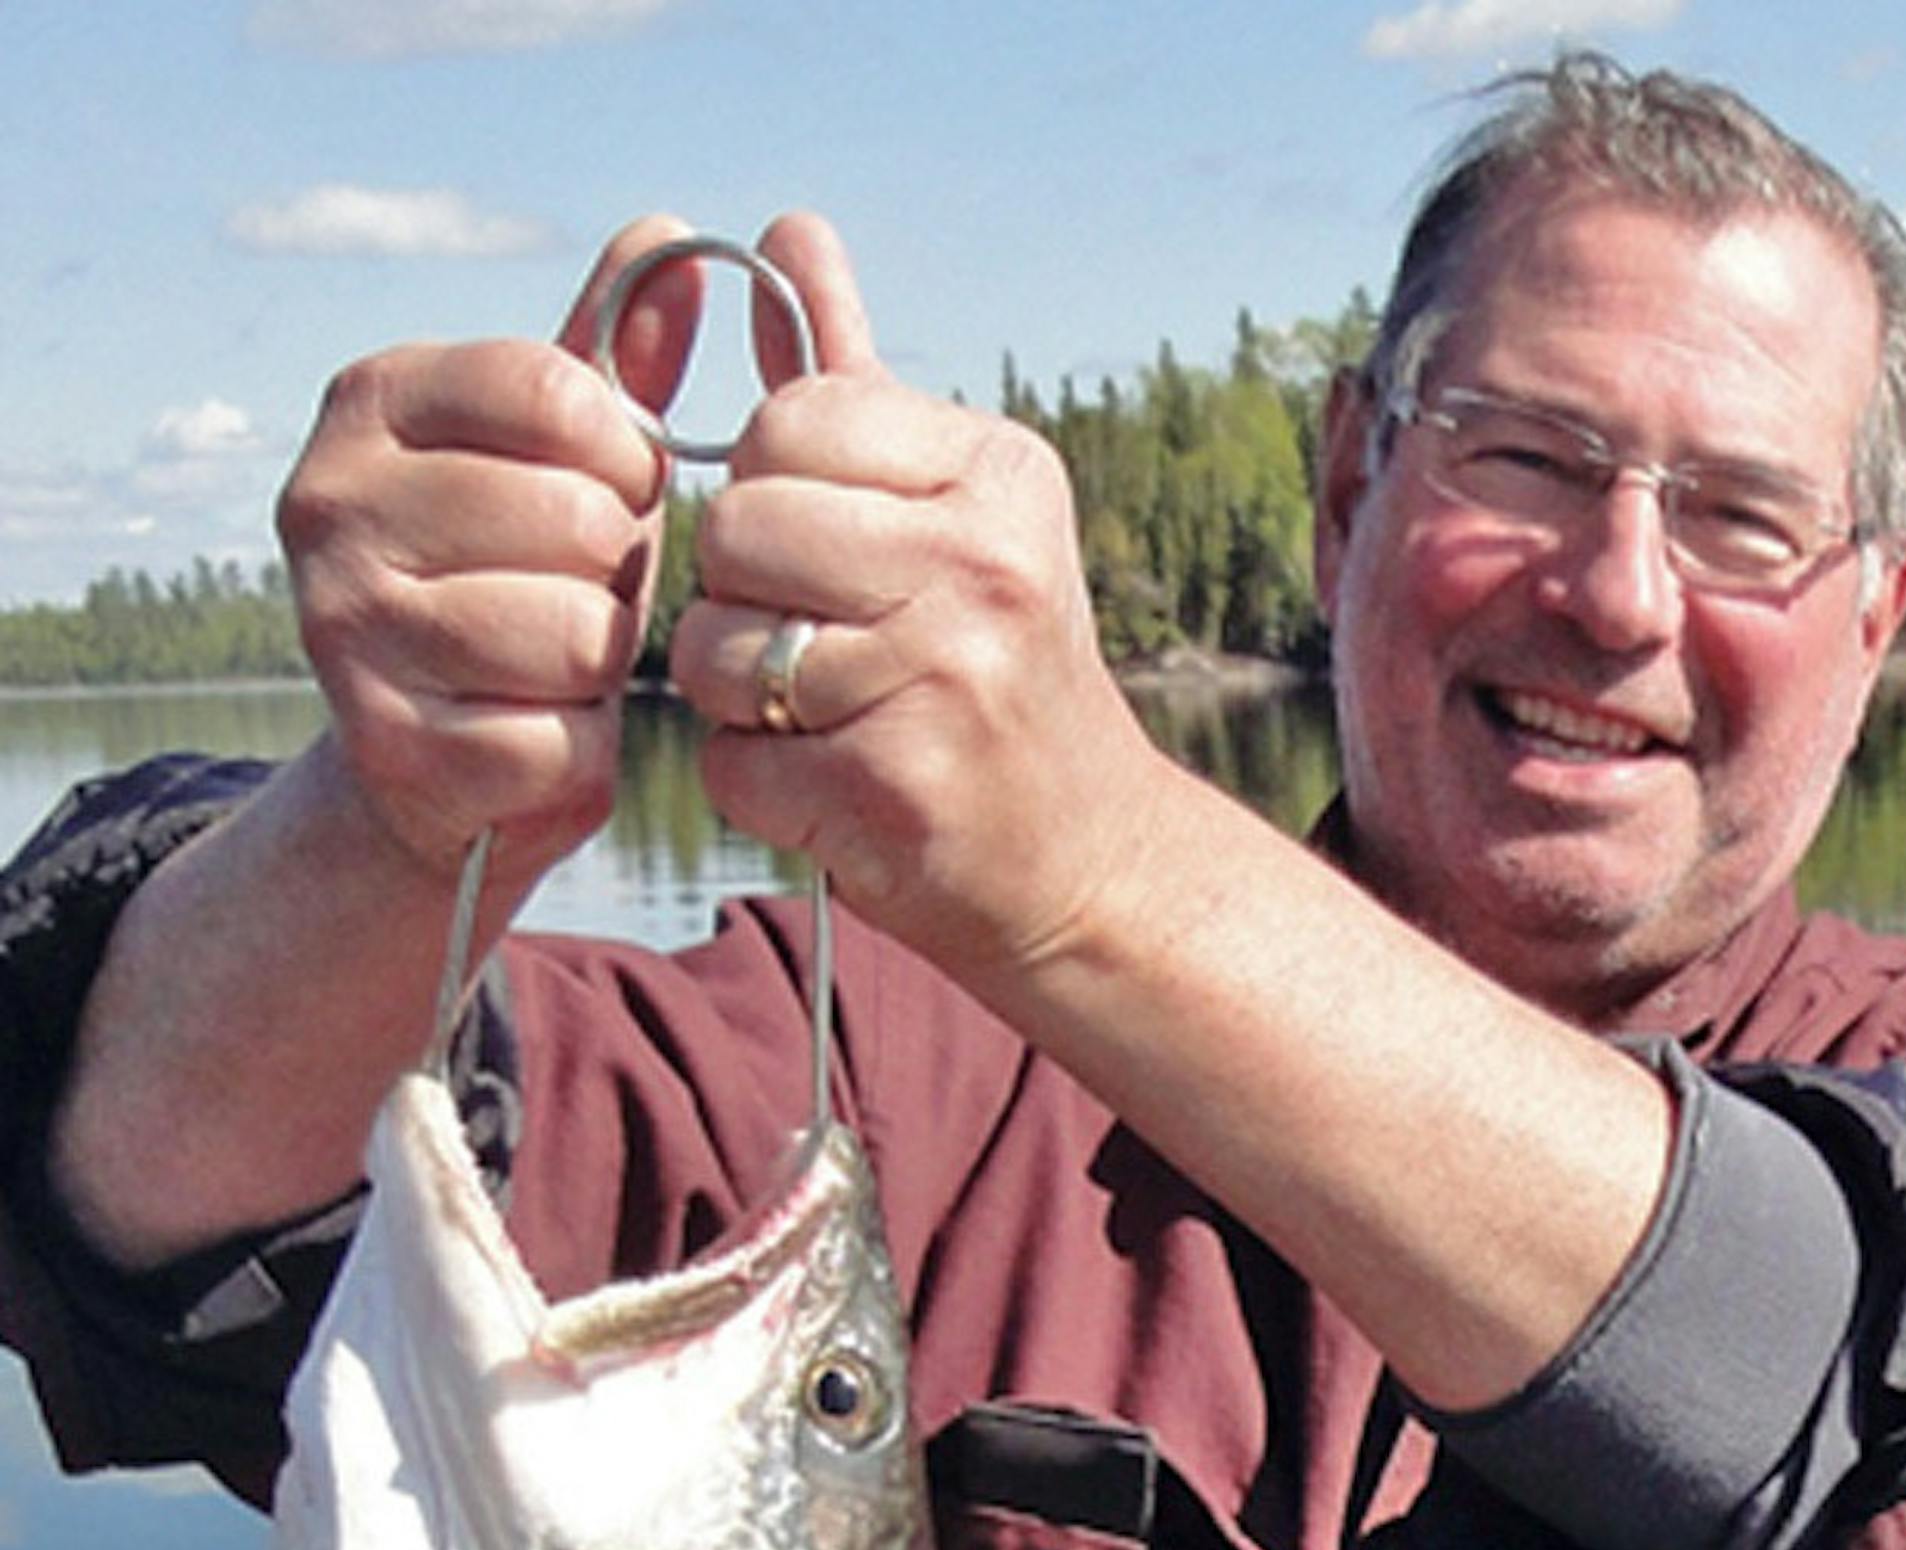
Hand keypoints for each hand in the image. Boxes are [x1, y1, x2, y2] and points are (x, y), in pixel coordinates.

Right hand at [275, 221, 700, 888]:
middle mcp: (331, 504)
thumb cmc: (510, 579)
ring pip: (576, 637)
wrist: (423, 760)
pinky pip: (559, 741)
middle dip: (611, 570)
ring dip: (600, 665)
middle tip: (572, 592)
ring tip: (554, 664)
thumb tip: (670, 237)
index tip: (614, 488)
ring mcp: (346, 629)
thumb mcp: (558, 460)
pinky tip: (532, 736)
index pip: (550, 391)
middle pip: (575, 522)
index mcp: (369, 402)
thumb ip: (612, 362)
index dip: (621, 453)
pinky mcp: (388, 747)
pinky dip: (577, 752)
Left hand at [667, 214, 1163, 998]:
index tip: (824, 543)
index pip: (786, 421)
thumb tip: (787, 231)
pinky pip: (733, 761)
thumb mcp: (952, 509)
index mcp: (995, 474)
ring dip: (737, 694)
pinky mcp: (894, 794)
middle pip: (736, 528)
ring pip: (717, 650)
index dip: (768, 487)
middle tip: (811, 633)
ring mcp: (943, 683)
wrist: (1084, 858)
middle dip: (740, 589)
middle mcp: (983, 566)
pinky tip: (830, 783)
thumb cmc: (995, 669)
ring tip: (821, 711)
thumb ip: (855, 383)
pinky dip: (757, 781)